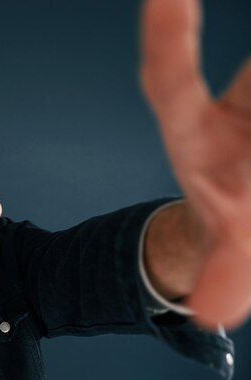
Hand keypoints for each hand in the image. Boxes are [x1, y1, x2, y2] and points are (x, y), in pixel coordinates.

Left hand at [141, 0, 250, 327]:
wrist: (242, 205)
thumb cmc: (232, 219)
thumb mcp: (230, 248)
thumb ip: (223, 274)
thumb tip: (208, 311)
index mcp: (196, 132)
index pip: (168, 80)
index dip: (166, 40)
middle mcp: (231, 101)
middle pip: (246, 72)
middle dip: (237, 65)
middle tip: (208, 44)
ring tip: (215, 65)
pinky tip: (220, 54)